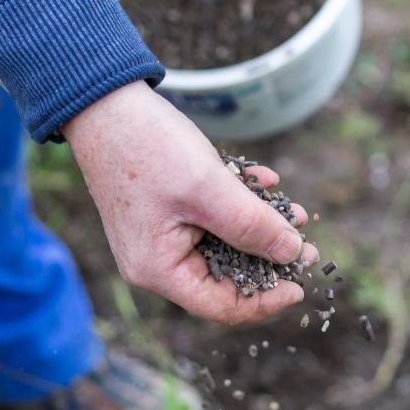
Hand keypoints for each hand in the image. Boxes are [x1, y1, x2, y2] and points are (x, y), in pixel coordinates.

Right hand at [63, 81, 313, 325]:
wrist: (105, 103)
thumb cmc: (148, 147)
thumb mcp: (209, 188)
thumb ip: (252, 225)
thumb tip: (292, 253)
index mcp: (159, 269)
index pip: (222, 306)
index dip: (267, 300)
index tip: (301, 283)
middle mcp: (156, 261)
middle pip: (225, 277)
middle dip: (268, 258)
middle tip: (305, 242)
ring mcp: (159, 236)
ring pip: (222, 244)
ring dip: (259, 226)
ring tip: (293, 210)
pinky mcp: (165, 211)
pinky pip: (210, 218)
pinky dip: (238, 203)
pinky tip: (263, 181)